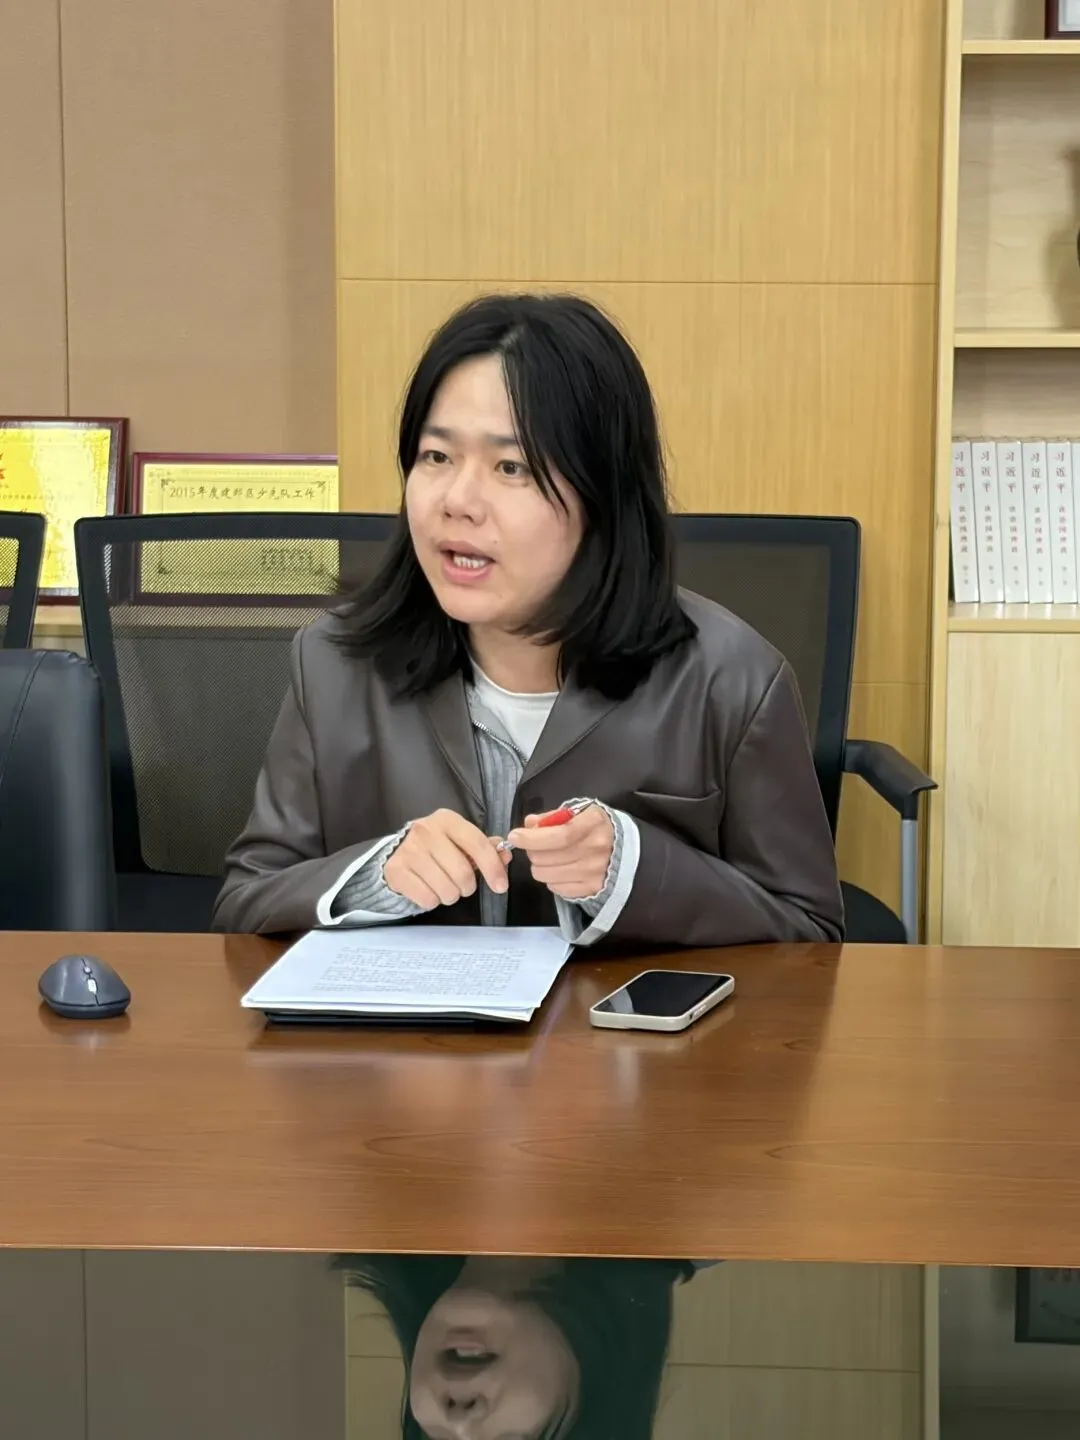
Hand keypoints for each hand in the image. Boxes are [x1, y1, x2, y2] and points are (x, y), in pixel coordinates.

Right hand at [384, 809, 509, 910]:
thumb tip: (505, 855)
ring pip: (446, 889)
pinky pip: (427, 899)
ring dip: (451, 895)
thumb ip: (485, 848)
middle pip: (462, 872)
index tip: (500, 886)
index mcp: (447, 820)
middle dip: (468, 886)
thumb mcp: (460, 841)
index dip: (493, 868)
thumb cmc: (436, 847)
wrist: (397, 853)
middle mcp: (426, 831)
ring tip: (445, 886)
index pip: (477, 844)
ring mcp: (409, 851)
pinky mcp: (396, 871)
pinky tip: (428, 889)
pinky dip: (432, 901)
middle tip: (463, 885)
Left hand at [506, 804, 614, 900]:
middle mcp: (596, 849)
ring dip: (539, 866)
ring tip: (547, 858)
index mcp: (593, 824)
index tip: (515, 836)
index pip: (559, 835)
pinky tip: (559, 869)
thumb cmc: (595, 827)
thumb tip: (529, 824)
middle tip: (534, 847)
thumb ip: (552, 817)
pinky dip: (551, 878)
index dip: (533, 838)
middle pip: (548, 857)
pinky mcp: (591, 889)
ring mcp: (594, 872)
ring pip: (546, 874)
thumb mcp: (578, 812)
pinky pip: (556, 887)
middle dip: (532, 851)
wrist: (624, 849)